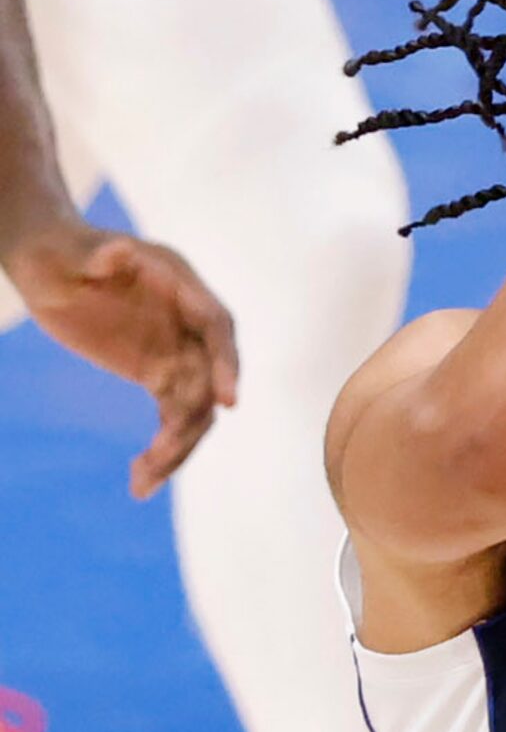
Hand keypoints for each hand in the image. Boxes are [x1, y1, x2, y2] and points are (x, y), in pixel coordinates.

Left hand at [6, 219, 239, 496]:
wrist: (52, 263)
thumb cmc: (63, 250)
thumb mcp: (77, 250)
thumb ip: (101, 254)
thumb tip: (117, 252)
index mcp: (180, 285)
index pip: (216, 326)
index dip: (227, 364)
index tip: (227, 401)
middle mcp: (189, 324)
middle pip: (209, 379)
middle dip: (191, 423)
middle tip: (161, 457)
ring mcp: (177, 351)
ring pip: (193, 408)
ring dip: (175, 448)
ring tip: (142, 481)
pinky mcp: (159, 374)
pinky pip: (172, 418)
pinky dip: (161, 449)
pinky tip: (140, 478)